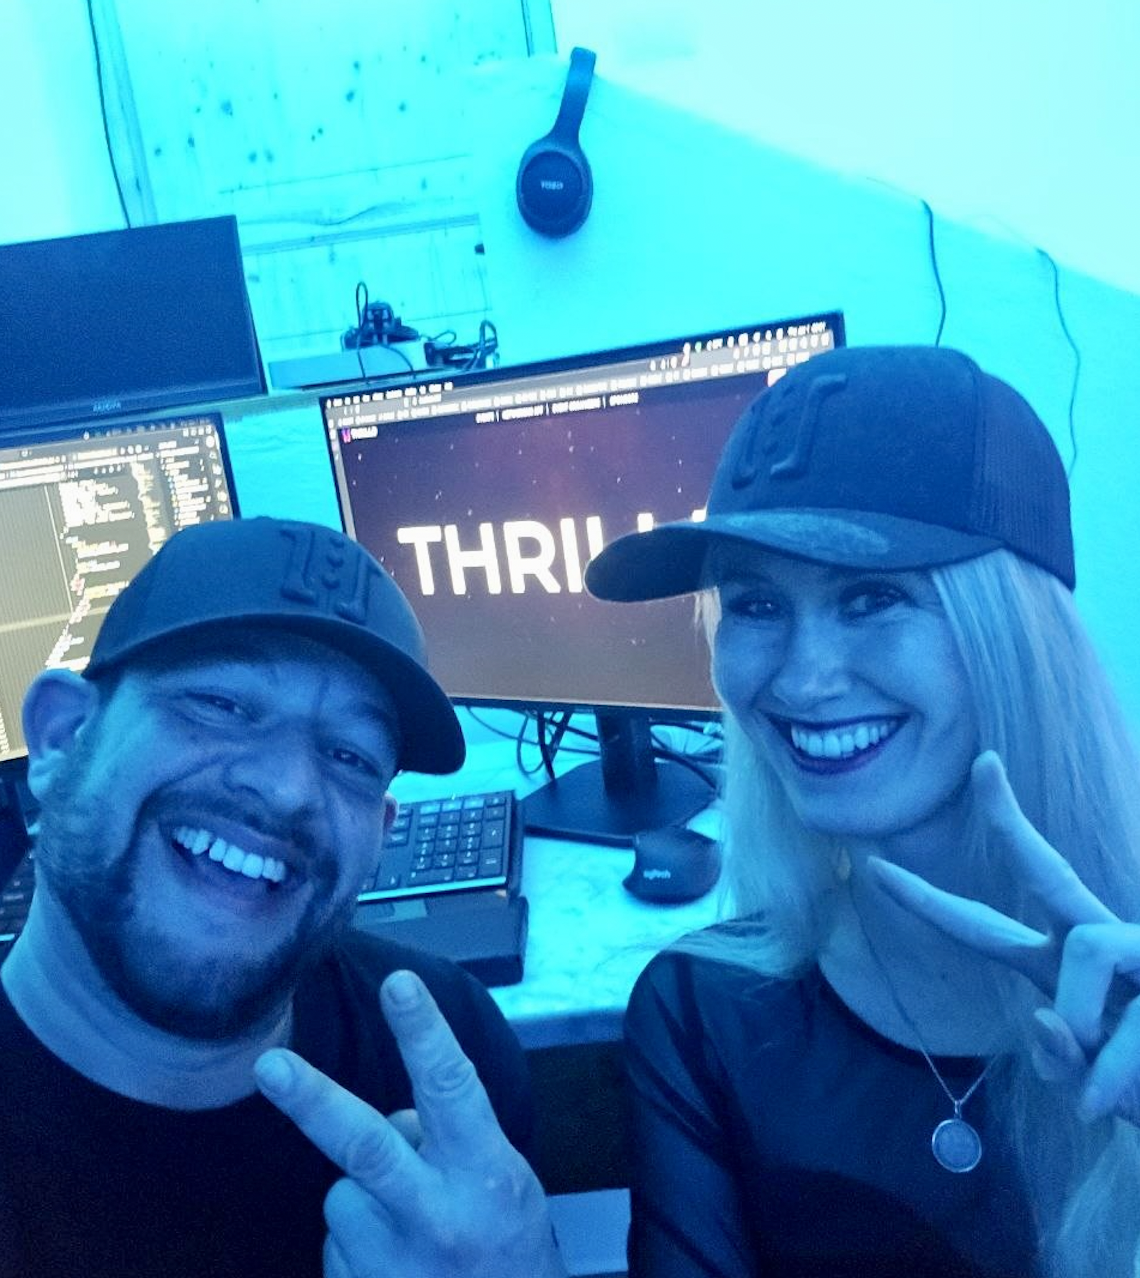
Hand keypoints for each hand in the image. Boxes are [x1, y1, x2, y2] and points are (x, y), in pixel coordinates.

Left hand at [254, 970, 566, 1277]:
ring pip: (343, 1195)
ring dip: (365, 1200)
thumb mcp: (504, 1182)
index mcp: (485, 1176)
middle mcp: (437, 1217)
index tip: (400, 983)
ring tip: (410, 1233)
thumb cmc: (508, 1250)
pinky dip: (359, 1244)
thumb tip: (393, 1119)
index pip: (451, 1089)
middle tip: (269, 1064)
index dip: (423, 1033)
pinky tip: (398, 1266)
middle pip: (365, 1145)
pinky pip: (336, 1244)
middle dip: (313, 1100)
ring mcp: (392, 1265)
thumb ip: (453, 1140)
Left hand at [867, 751, 1139, 1125]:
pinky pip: (1127, 1009)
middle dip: (1010, 819)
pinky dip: (1112, 1070)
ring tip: (1094, 1091)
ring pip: (1086, 949)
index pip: (980, 929)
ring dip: (1082, 1026)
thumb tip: (1048, 1020)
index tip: (877, 867)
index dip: (927, 902)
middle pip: (1046, 869)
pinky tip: (1106, 1106)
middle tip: (983, 764)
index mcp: (1057, 968)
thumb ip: (1059, 1060)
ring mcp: (1138, 949)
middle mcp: (1093, 944)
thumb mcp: (1089, 1085)